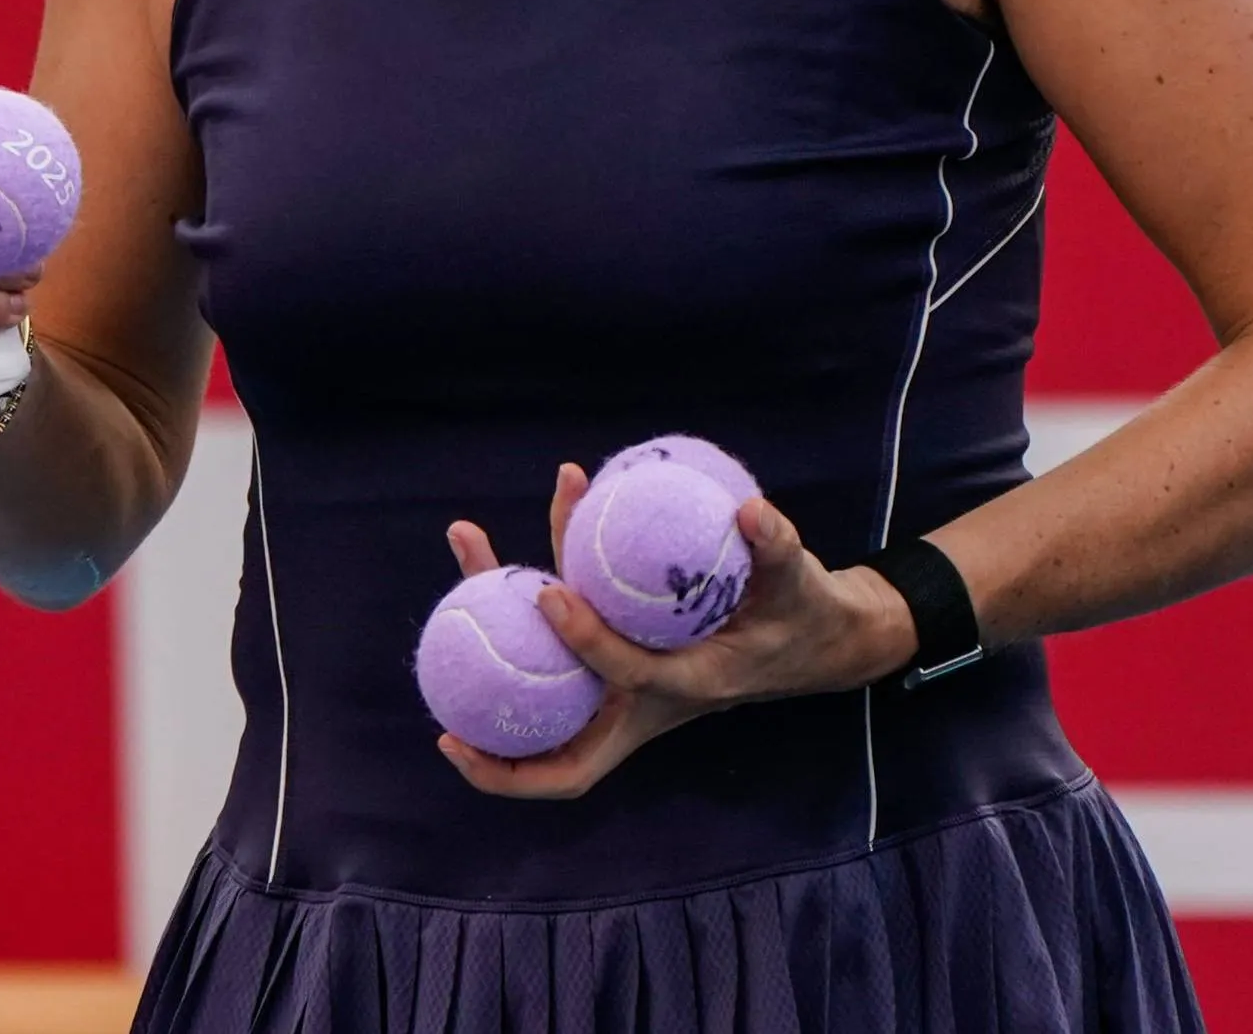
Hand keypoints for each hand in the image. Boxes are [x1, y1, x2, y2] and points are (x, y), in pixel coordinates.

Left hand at [436, 464, 917, 800]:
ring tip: (466, 536)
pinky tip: (503, 537)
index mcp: (685, 687)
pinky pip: (552, 644)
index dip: (585, 645)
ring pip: (539, 686)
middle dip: (494, 740)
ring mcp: (618, 686)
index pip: (624, 679)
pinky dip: (525, 597)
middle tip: (442, 722)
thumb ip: (779, 550)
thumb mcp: (802, 584)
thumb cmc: (802, 614)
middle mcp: (640, 700)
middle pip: (554, 739)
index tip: (549, 595)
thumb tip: (753, 513)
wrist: (809, 642)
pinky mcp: (608, 661)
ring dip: (493, 622)